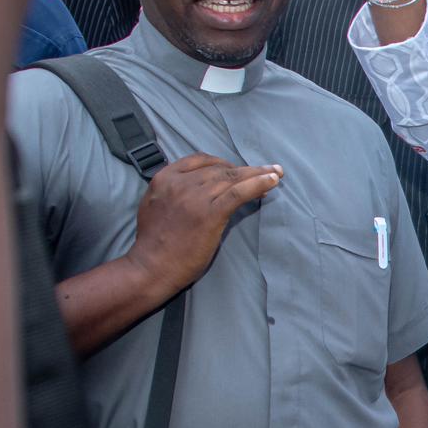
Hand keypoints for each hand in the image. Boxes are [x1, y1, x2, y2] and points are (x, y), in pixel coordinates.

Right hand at [127, 153, 282, 292]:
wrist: (151, 267)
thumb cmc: (154, 242)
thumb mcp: (154, 204)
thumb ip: (172, 190)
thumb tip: (193, 185)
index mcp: (165, 178)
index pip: (201, 160)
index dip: (224, 163)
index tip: (238, 169)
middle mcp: (180, 182)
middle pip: (221, 169)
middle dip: (246, 169)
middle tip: (268, 170)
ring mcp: (195, 197)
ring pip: (232, 178)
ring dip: (258, 174)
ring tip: (276, 174)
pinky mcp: (209, 214)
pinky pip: (238, 192)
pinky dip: (258, 184)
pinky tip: (272, 181)